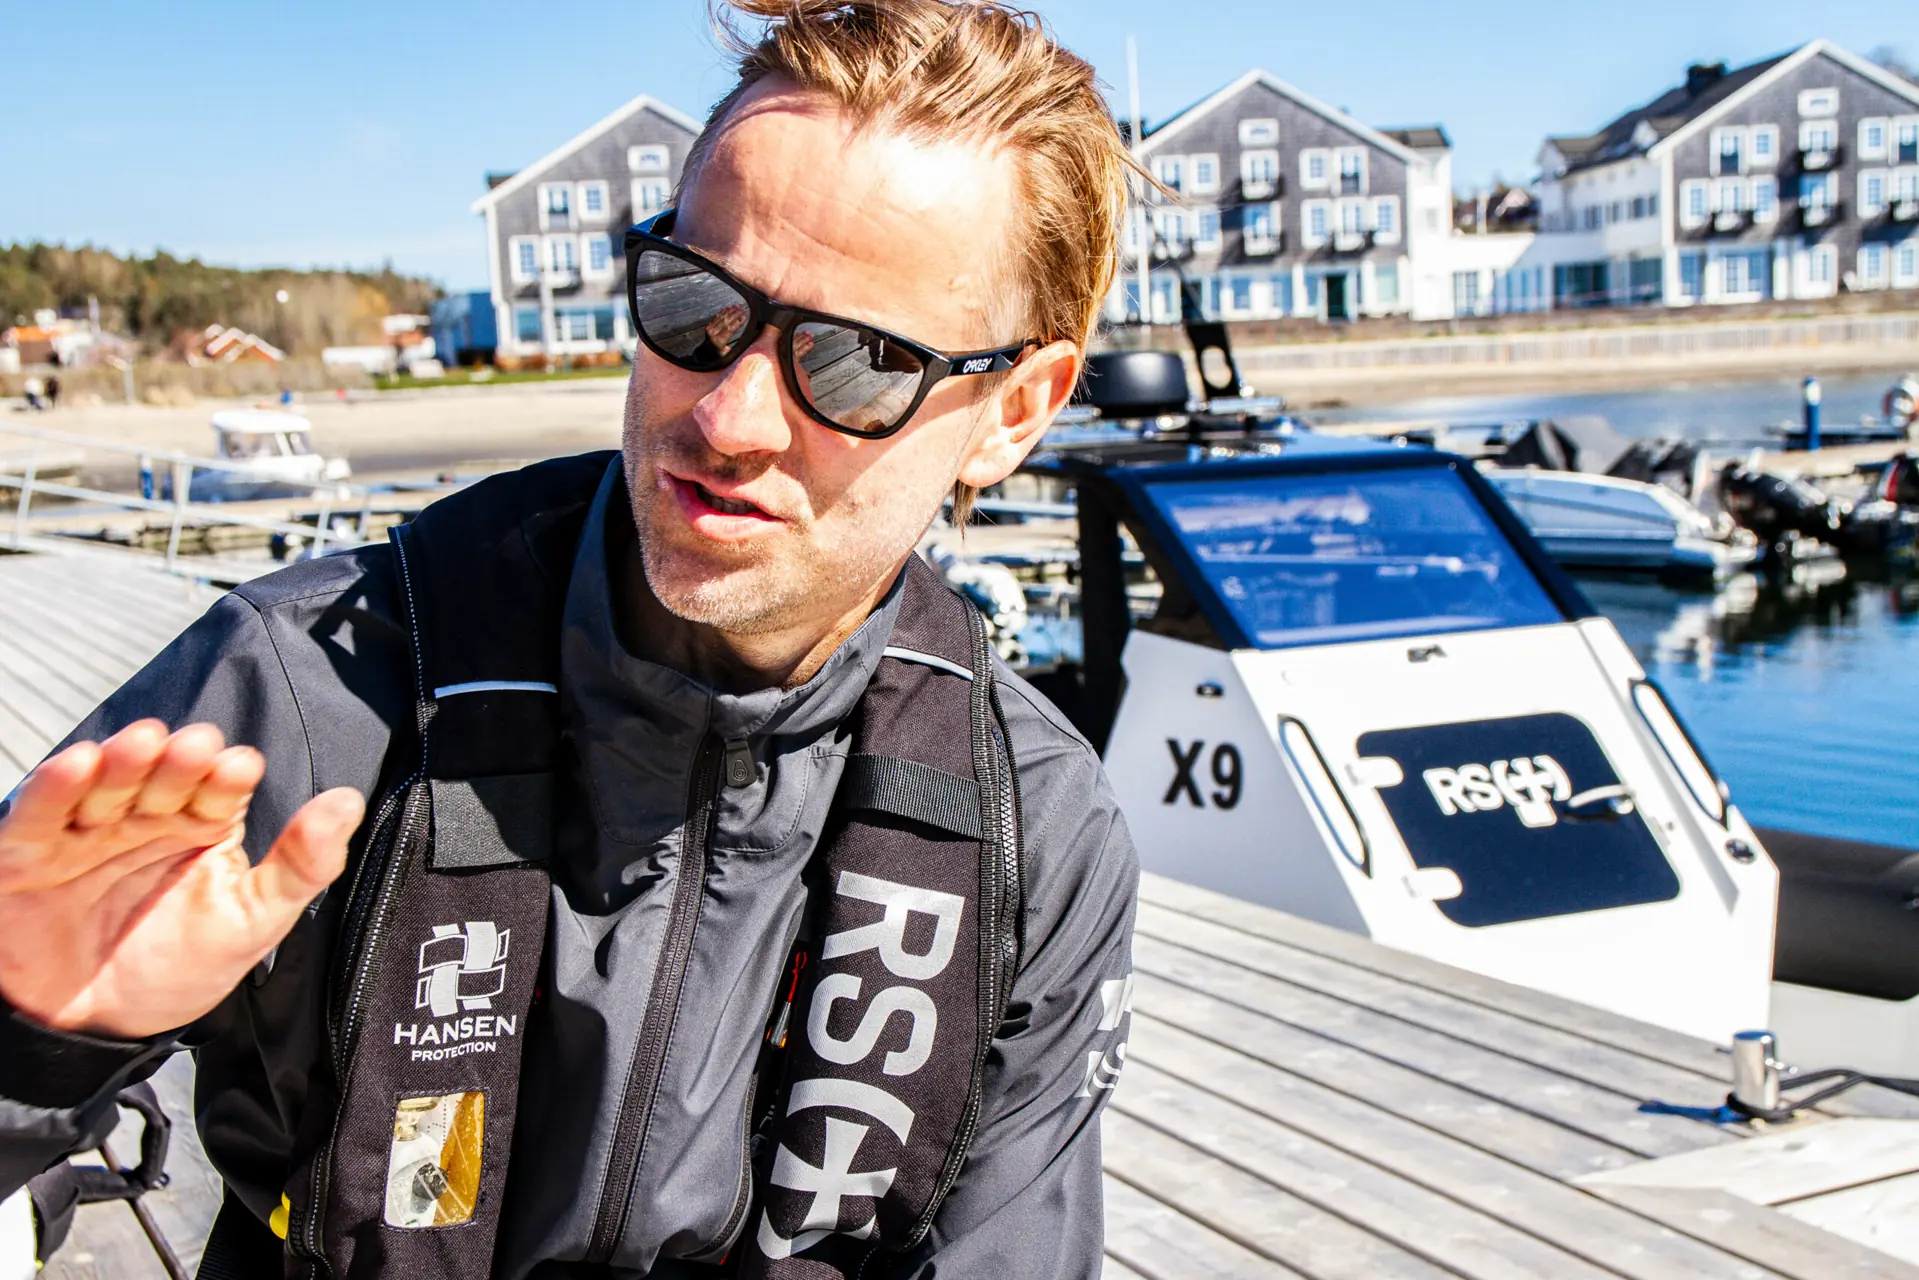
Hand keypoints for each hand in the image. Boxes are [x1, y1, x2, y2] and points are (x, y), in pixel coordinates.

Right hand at [0, 721, 362, 1038]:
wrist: (93, 1029)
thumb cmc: (176, 968)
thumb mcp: (251, 922)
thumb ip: (301, 865)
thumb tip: (349, 801)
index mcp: (201, 826)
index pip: (218, 787)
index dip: (227, 774)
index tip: (240, 766)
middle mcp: (144, 818)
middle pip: (162, 776)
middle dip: (178, 760)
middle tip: (195, 747)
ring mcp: (86, 832)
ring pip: (105, 783)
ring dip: (123, 761)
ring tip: (144, 744)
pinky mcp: (29, 854)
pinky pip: (38, 814)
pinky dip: (55, 787)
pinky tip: (78, 763)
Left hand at [707, 303, 747, 353]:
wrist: (705, 354)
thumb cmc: (719, 355)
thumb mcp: (727, 354)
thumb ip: (734, 347)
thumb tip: (744, 340)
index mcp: (719, 341)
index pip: (730, 329)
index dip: (737, 322)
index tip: (744, 317)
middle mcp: (713, 334)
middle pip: (726, 321)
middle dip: (735, 314)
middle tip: (742, 309)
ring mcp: (710, 329)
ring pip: (721, 318)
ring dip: (730, 311)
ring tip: (737, 306)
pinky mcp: (708, 326)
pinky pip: (716, 317)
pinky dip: (723, 312)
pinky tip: (727, 308)